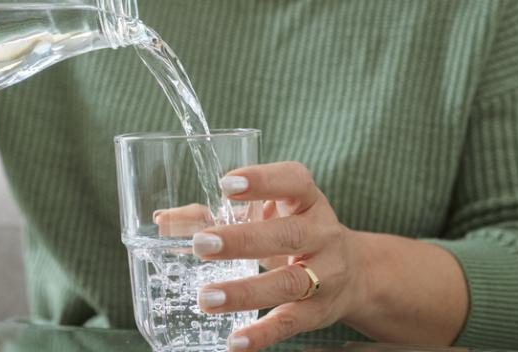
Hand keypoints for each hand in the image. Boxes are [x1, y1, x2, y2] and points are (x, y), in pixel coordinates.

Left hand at [191, 162, 366, 350]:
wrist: (354, 273)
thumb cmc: (294, 231)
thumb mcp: (267, 214)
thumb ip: (215, 214)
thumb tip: (163, 221)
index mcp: (307, 200)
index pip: (293, 181)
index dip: (263, 181)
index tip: (227, 185)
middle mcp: (321, 233)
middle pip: (287, 234)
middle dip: (242, 239)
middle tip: (201, 244)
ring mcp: (324, 273)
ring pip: (289, 281)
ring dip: (246, 291)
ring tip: (207, 297)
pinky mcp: (319, 310)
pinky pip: (291, 321)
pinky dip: (263, 333)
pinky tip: (235, 341)